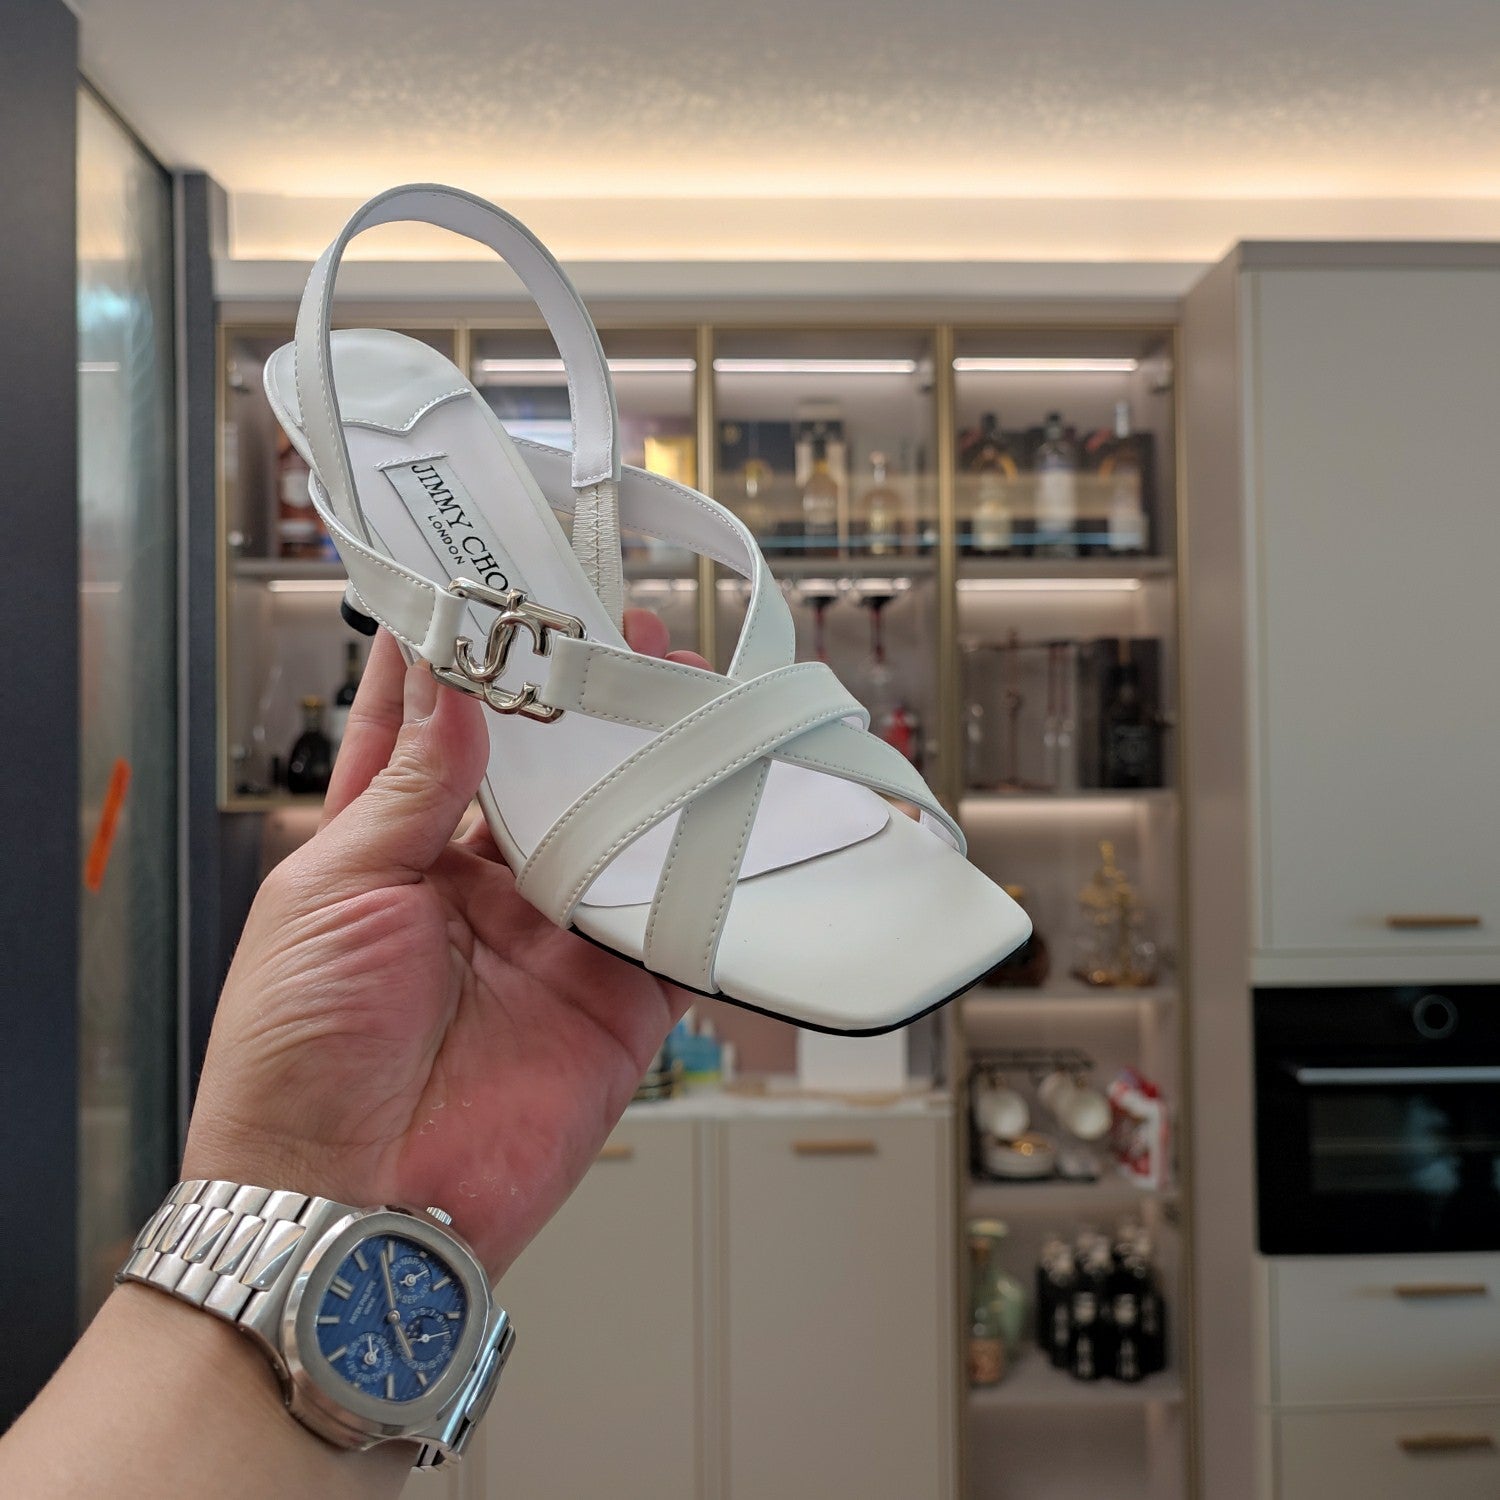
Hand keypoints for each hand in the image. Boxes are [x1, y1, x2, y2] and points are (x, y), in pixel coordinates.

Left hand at [184, 611, 709, 1279]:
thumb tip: (452, 685)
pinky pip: (669, 923)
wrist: (344, 1202)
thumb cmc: (295, 1057)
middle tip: (611, 627)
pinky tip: (726, 802)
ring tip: (681, 686)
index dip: (457, 659)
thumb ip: (409, 790)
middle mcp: (475, 887)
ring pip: (614, 828)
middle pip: (541, 771)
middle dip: (575, 699)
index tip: (484, 588)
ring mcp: (548, 939)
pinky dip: (701, 871)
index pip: (427, 731)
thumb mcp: (334, 893)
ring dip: (647, 763)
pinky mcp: (611, 1000)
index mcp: (388, 852)